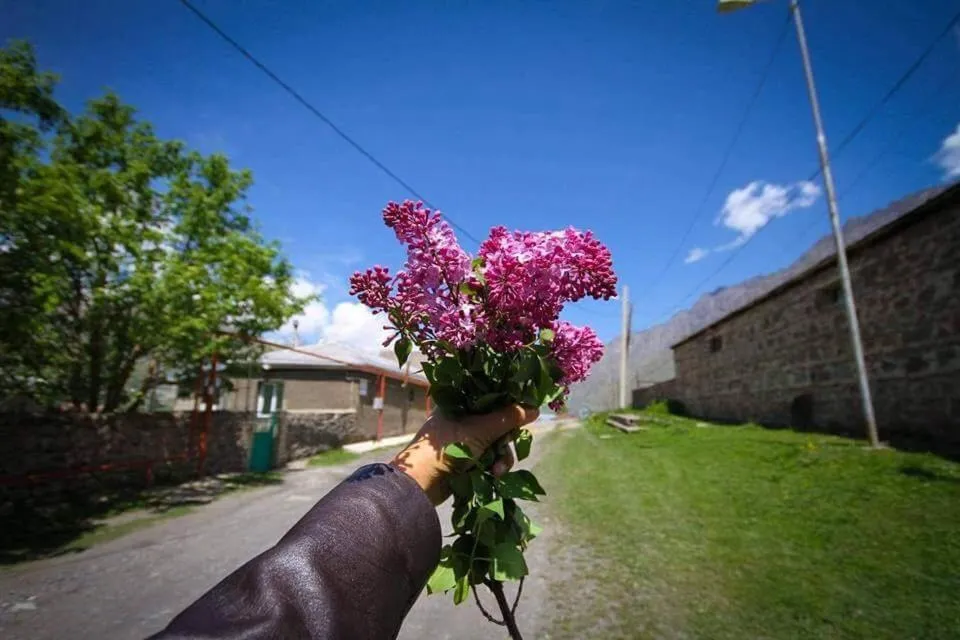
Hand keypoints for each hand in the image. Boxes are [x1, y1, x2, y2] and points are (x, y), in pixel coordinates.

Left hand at [392, 405, 538, 504]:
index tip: (524, 414)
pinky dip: (494, 466)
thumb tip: (535, 408)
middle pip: (497, 421)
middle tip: (508, 443)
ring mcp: (464, 440)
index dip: (509, 405)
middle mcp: (462, 418)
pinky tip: (493, 475)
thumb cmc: (448, 446)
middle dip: (506, 438)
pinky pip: (489, 458)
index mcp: (460, 402)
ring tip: (497, 470)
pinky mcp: (466, 459)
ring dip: (501, 456)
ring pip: (496, 442)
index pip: (491, 397)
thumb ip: (509, 418)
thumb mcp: (481, 429)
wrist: (421, 483)